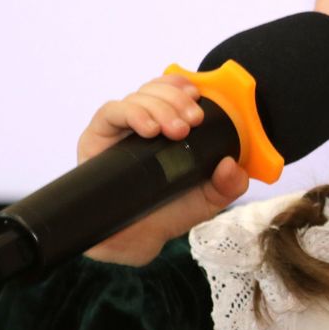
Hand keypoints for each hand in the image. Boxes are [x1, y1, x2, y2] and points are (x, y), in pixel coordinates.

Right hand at [78, 74, 250, 265]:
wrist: (132, 243)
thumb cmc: (166, 213)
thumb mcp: (206, 200)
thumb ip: (228, 185)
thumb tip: (233, 165)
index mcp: (166, 129)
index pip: (170, 92)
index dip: (182, 86)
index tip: (198, 94)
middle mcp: (140, 124)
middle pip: (155, 91)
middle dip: (177, 100)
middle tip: (193, 120)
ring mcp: (117, 130)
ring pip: (136, 98)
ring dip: (159, 106)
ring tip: (175, 130)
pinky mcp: (95, 138)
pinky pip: (110, 113)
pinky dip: (132, 114)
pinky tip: (148, 129)